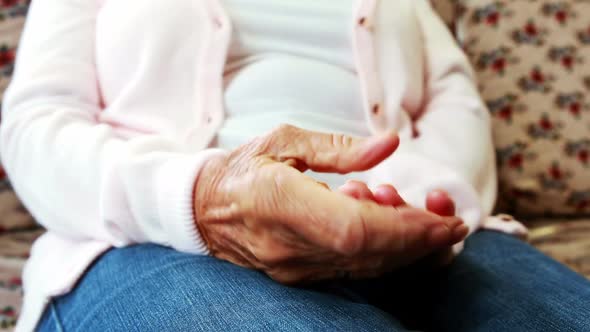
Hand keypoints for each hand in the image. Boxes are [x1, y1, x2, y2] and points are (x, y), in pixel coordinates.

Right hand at [194, 124, 467, 282]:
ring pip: (367, 268)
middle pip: (370, 254)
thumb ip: (339, 148)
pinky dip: (386, 254)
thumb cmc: (243, 167)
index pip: (355, 229)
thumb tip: (390, 145)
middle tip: (452, 221)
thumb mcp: (284, 140)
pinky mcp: (300, 276)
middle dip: (421, 241)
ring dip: (408, 248)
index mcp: (280, 202)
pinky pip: (353, 270)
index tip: (446, 220)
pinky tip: (393, 228)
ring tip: (424, 217)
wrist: (203, 209)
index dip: (407, 229)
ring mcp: (293, 267)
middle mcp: (288, 245)